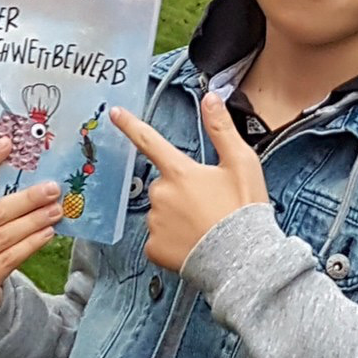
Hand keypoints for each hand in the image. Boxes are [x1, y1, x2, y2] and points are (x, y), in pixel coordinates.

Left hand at [110, 93, 267, 271]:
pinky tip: (193, 241)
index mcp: (180, 171)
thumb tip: (210, 98)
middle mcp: (162, 194)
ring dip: (177, 213)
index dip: (130, 125)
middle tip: (209, 202)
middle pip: (164, 182)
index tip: (114, 113)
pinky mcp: (154, 248)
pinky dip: (173, 237)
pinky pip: (159, 236)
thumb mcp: (240, 162)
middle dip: (181, 188)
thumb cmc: (243, 209)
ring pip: (161, 210)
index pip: (149, 141)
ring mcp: (155, 222)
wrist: (242, 260)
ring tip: (205, 224)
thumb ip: (221, 128)